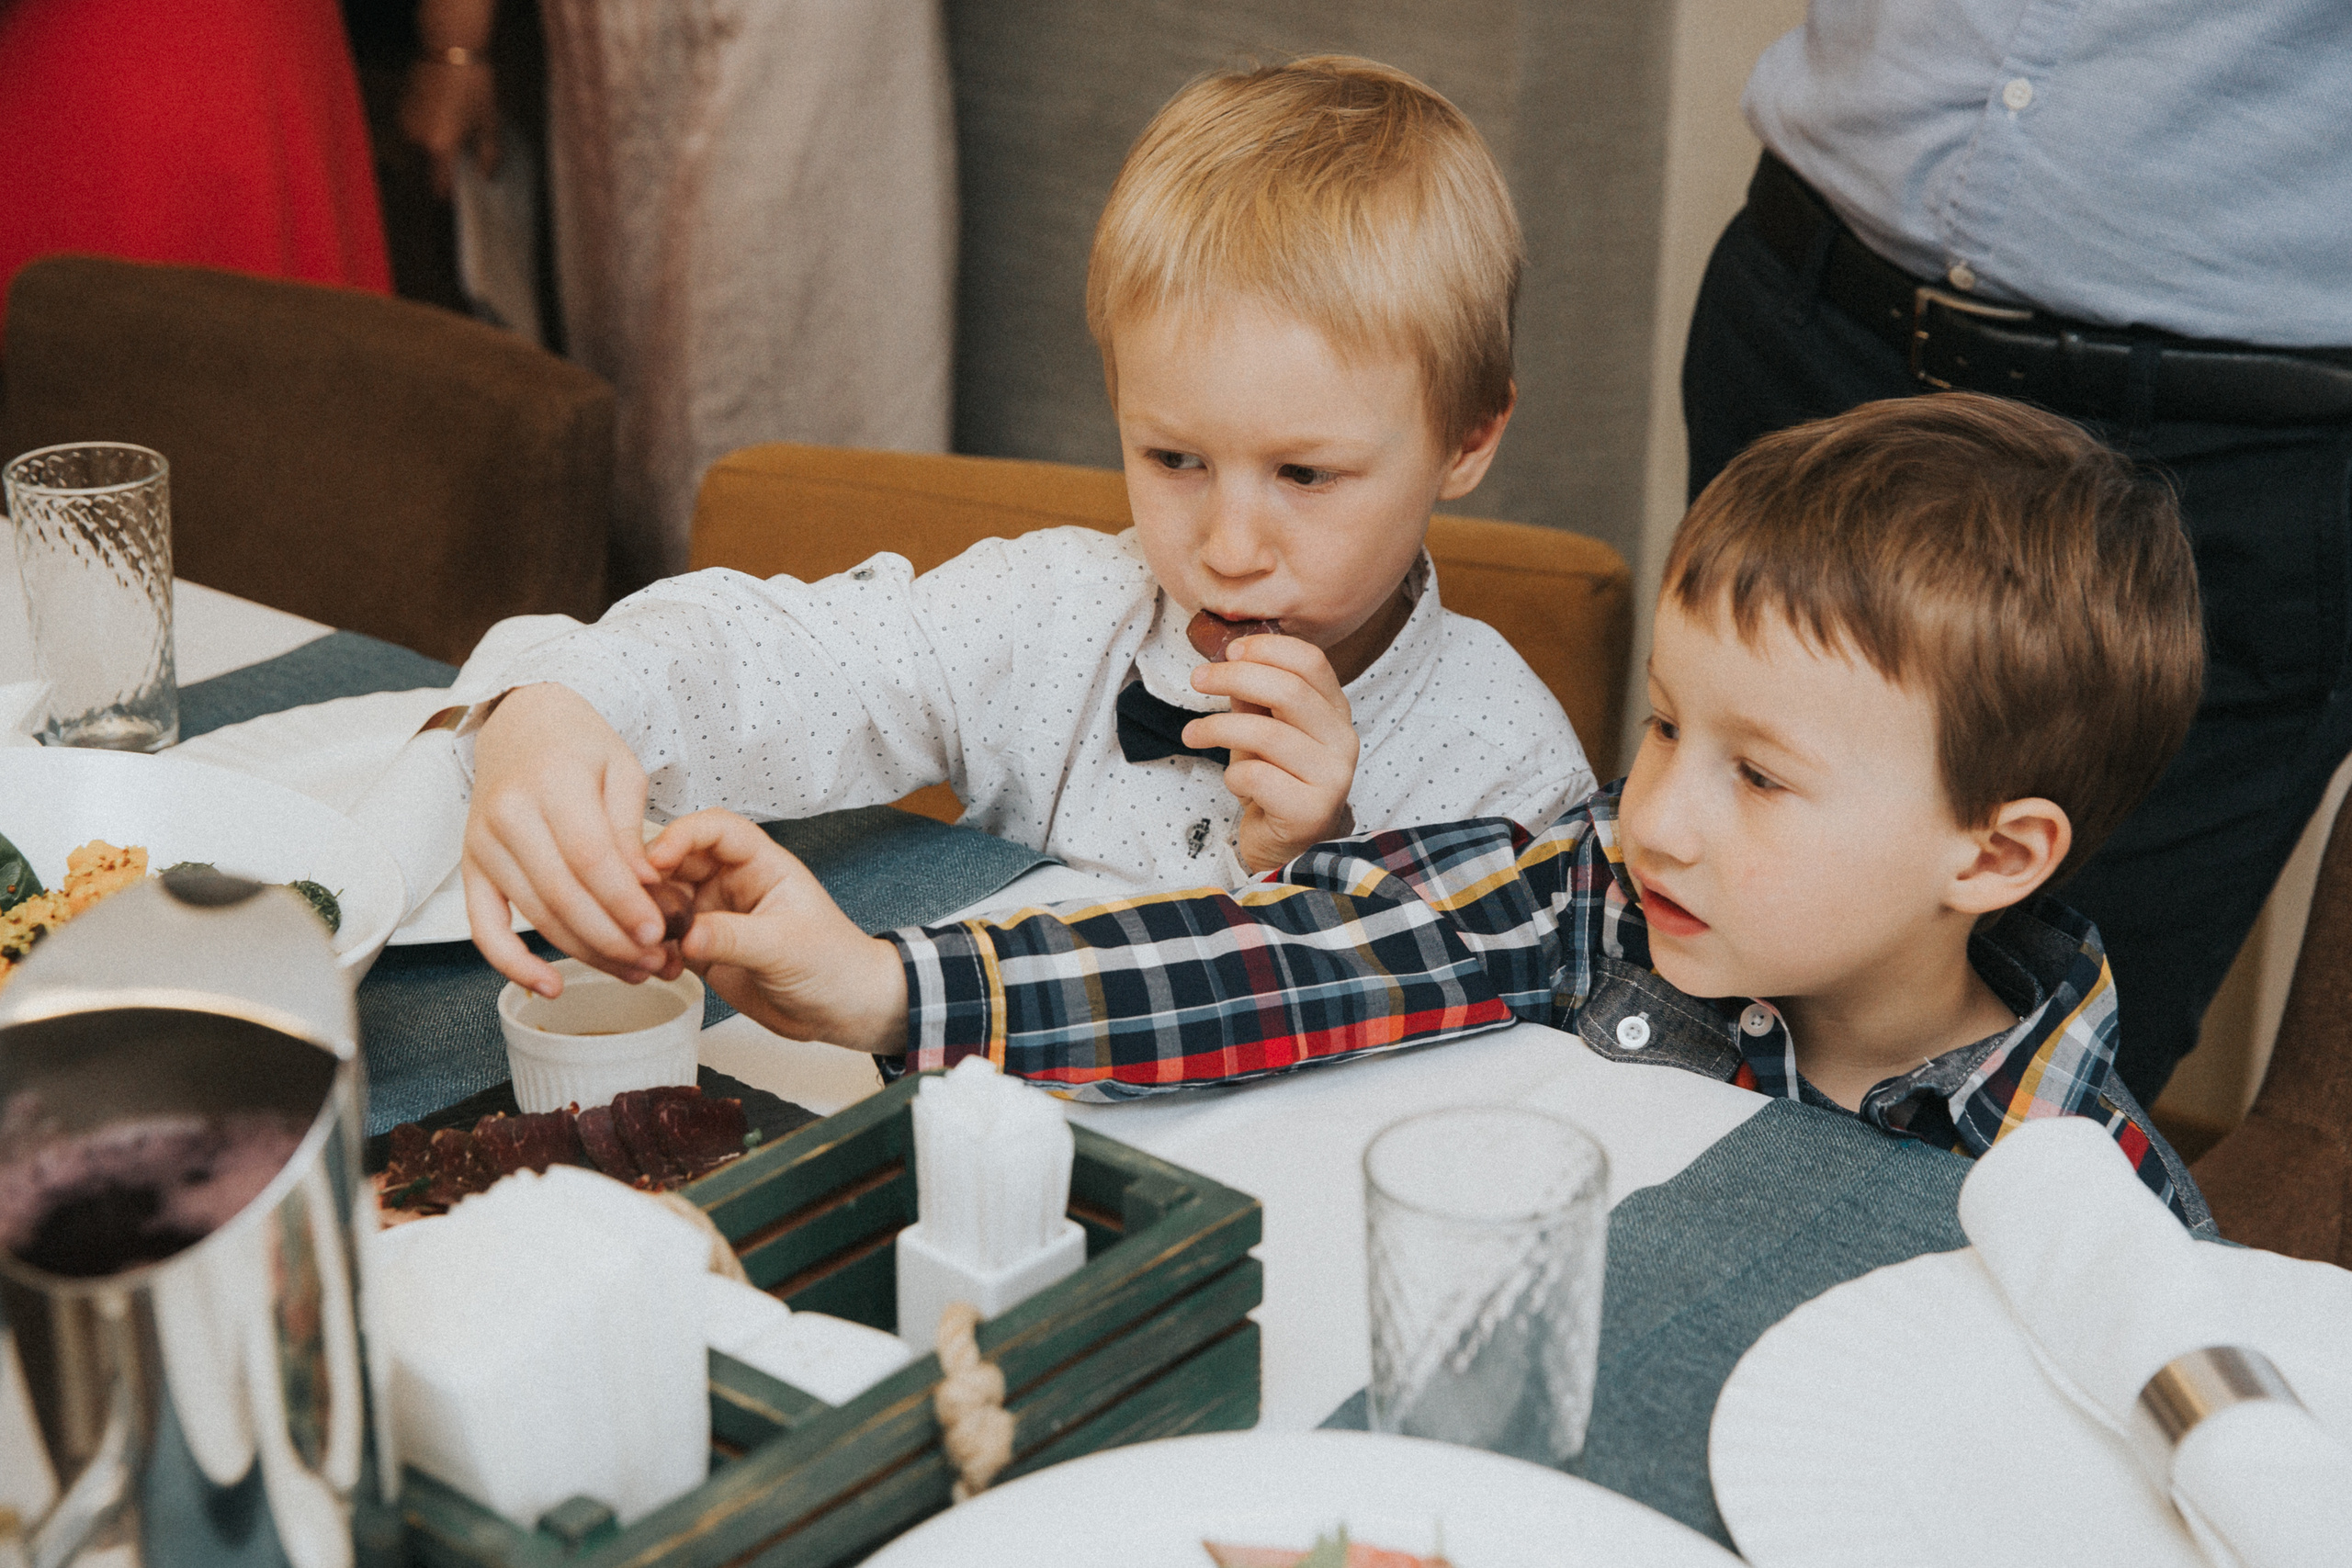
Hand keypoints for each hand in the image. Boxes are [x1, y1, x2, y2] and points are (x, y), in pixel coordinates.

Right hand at [398, 54, 498, 198]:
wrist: (451, 49)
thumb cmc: (475, 87)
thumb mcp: (488, 125)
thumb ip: (488, 156)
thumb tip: (486, 177)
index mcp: (439, 148)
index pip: (439, 186)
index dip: (449, 195)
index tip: (460, 198)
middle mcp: (416, 141)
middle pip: (426, 170)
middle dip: (440, 174)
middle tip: (460, 171)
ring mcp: (406, 124)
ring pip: (418, 151)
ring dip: (431, 154)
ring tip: (453, 145)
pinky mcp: (402, 109)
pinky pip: (414, 133)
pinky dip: (425, 136)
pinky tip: (442, 125)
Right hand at [464, 684, 667, 994]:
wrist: (522, 724)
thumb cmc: (580, 746)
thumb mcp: (622, 770)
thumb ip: (631, 829)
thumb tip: (647, 886)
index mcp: (551, 782)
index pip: (590, 857)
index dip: (624, 902)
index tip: (658, 932)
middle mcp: (507, 814)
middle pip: (562, 895)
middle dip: (612, 938)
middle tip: (654, 962)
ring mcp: (482, 843)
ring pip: (535, 915)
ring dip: (584, 953)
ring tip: (632, 971)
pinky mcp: (471, 866)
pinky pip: (483, 927)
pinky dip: (512, 963)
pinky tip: (549, 986)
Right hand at [645, 811, 909, 1053]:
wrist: (844, 1009)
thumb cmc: (835, 963)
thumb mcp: (785, 946)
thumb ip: (733, 938)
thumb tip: (685, 935)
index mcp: (760, 863)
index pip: (714, 830)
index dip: (680, 837)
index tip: (655, 861)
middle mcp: (732, 883)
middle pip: (675, 863)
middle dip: (649, 882)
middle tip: (632, 909)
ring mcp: (714, 916)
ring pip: (662, 903)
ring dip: (645, 921)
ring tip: (643, 946)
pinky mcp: (703, 950)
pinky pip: (663, 941)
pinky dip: (651, 951)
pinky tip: (656, 968)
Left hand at [1183, 634, 1359, 872]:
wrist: (1288, 845)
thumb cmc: (1274, 782)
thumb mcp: (1261, 730)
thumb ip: (1253, 696)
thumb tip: (1229, 658)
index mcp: (1335, 712)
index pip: (1311, 662)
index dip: (1267, 648)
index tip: (1229, 651)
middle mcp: (1342, 741)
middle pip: (1288, 690)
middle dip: (1233, 677)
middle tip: (1197, 679)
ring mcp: (1333, 777)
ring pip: (1267, 734)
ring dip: (1218, 728)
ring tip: (1192, 734)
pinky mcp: (1311, 811)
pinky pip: (1258, 777)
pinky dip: (1233, 776)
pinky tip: (1234, 783)